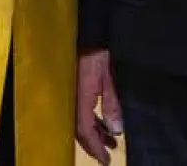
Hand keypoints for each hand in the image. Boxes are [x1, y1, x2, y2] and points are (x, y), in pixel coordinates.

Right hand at [75, 49, 122, 164]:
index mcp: (78, 101)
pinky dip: (92, 121)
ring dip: (96, 133)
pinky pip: (81, 112)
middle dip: (94, 144)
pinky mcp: (73, 91)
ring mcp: (70, 96)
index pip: (85, 132)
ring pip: (81, 122)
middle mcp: (71, 102)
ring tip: (111, 141)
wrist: (86, 33)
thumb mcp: (107, 80)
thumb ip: (111, 105)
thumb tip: (116, 131)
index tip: (105, 160)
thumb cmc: (97, 53)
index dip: (95, 148)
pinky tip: (104, 124)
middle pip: (80, 131)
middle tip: (107, 156)